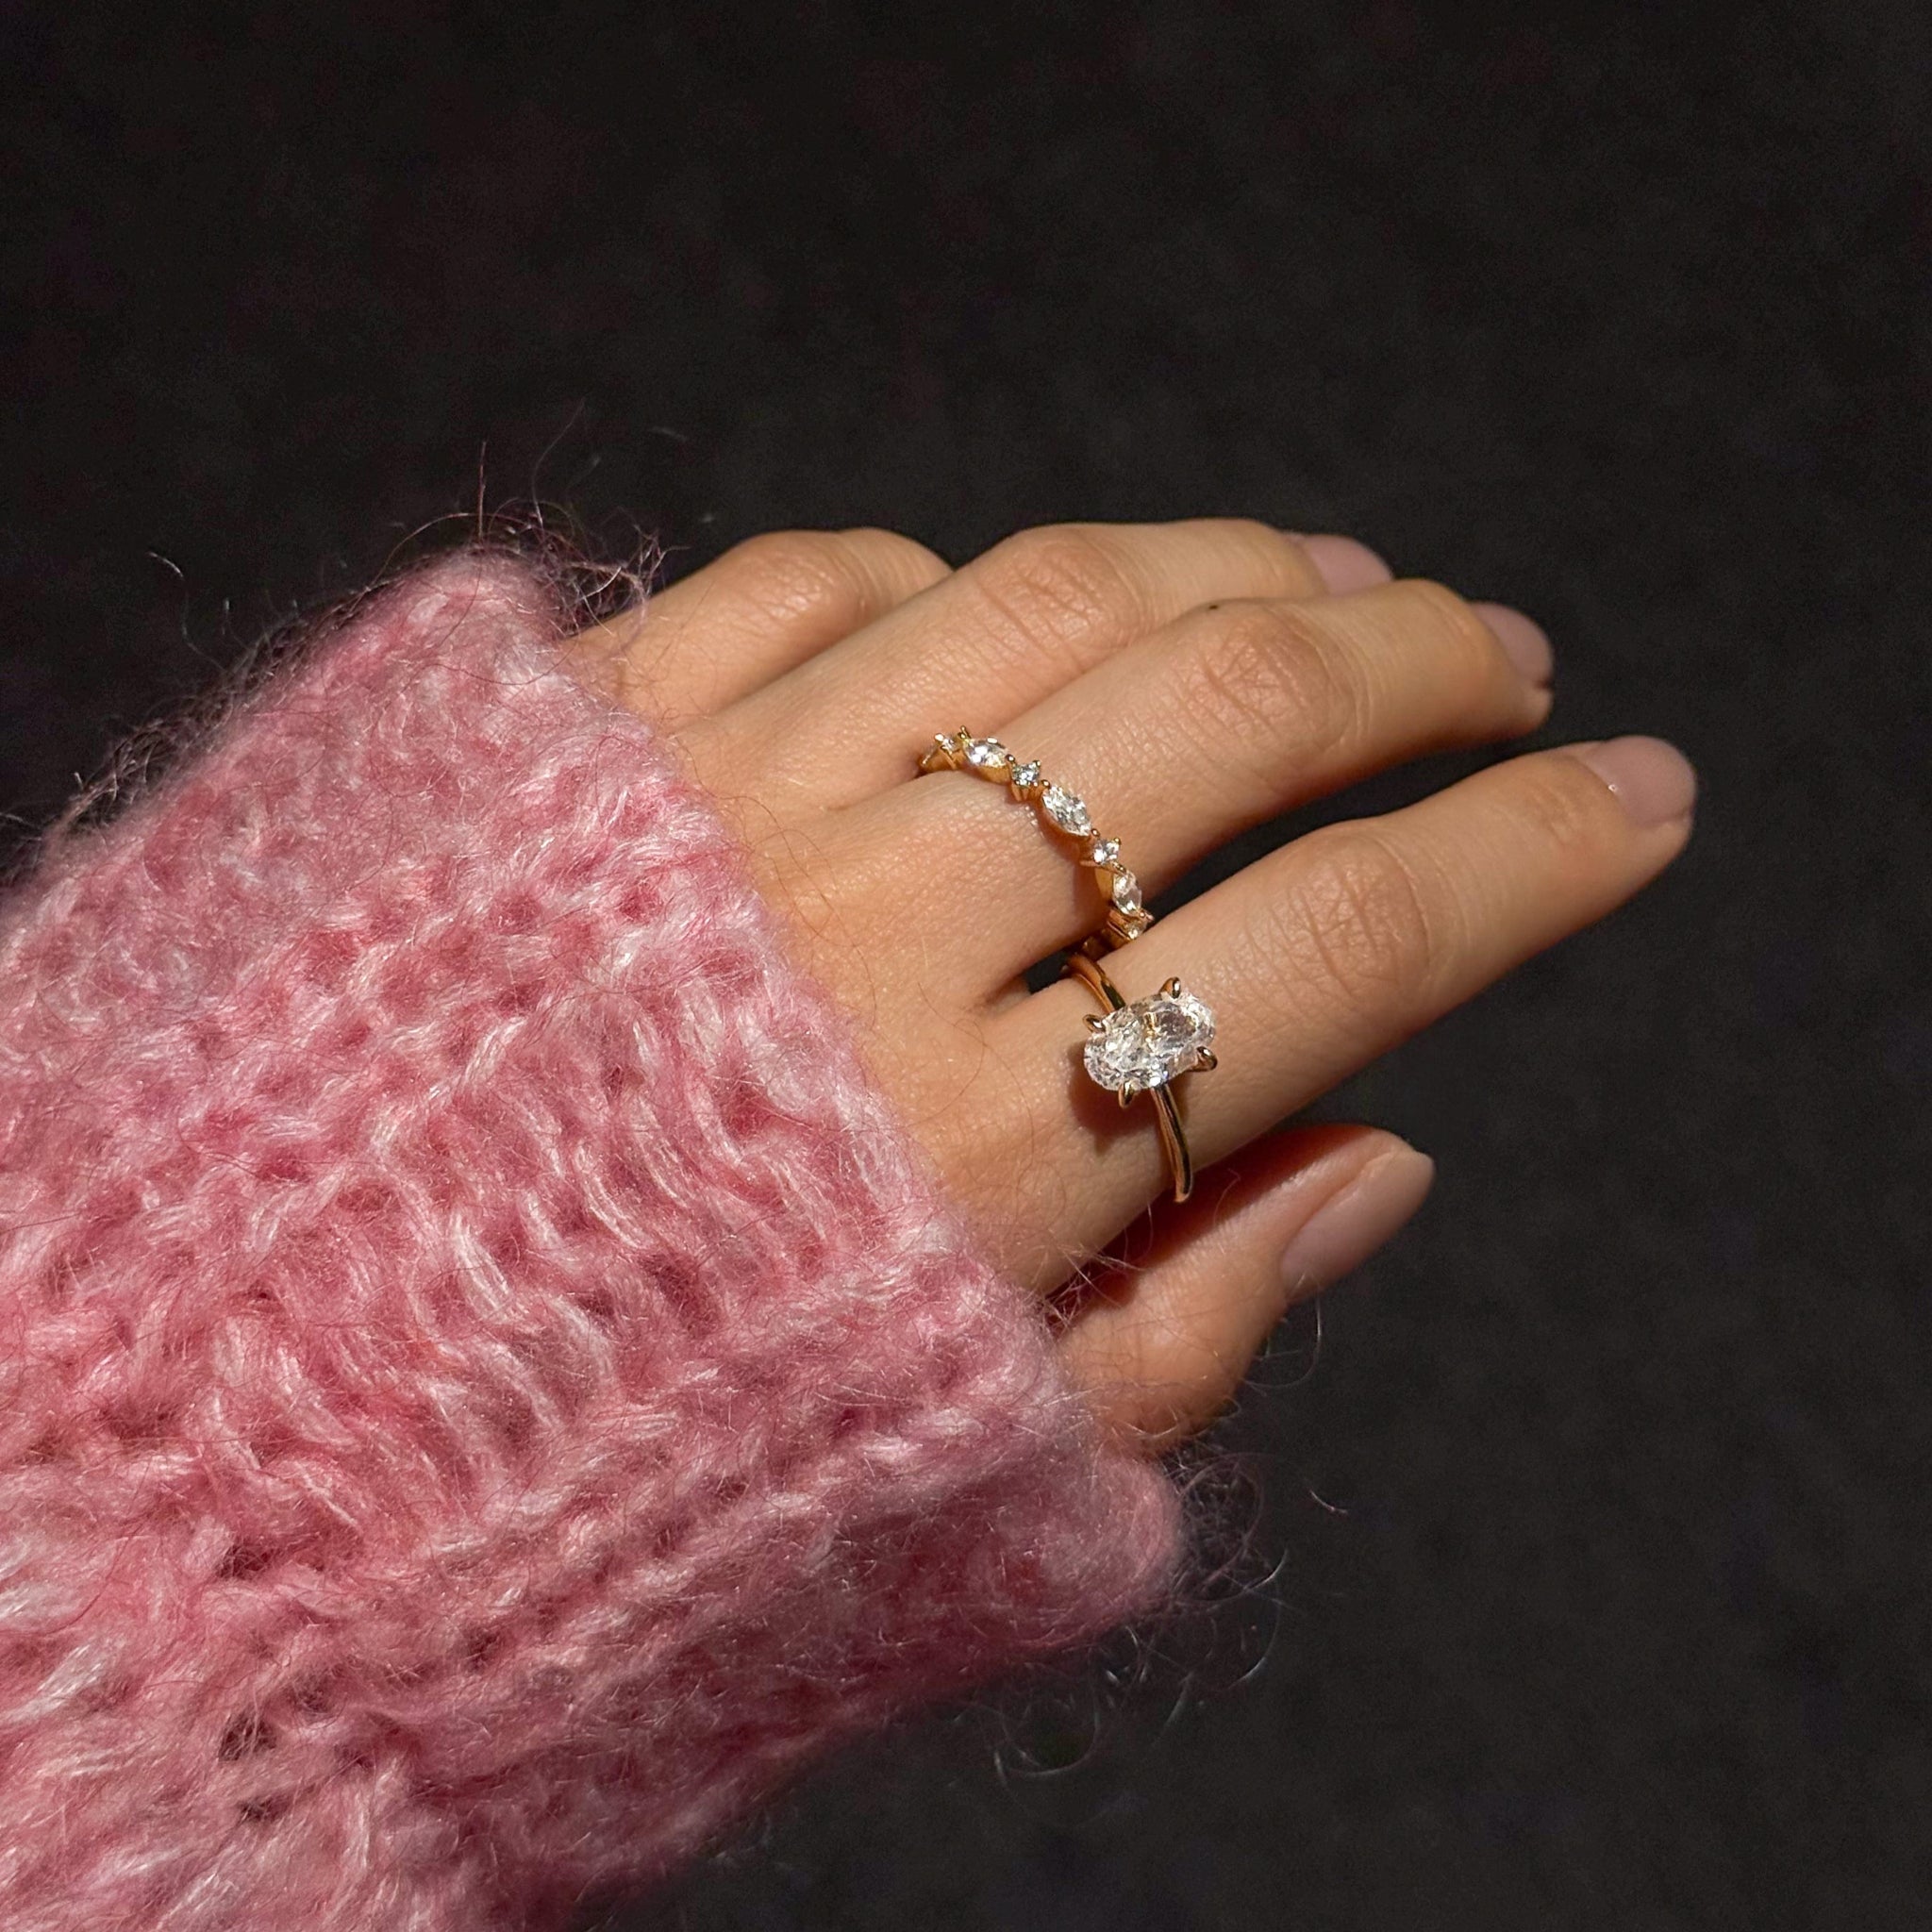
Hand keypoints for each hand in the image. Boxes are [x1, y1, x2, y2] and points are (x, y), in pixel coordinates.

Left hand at [576, 522, 1693, 1447]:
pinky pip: (816, 584)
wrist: (231, 1444)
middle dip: (1415, 665)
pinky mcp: (565, 738)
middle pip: (1225, 717)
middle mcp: (862, 941)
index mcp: (985, 1166)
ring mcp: (705, 805)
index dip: (1532, 857)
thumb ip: (1201, 1318)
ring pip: (1046, 600)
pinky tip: (1025, 609)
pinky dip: (956, 583)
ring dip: (1227, 568)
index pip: (1348, 946)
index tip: (1639, 794)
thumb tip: (1388, 1158)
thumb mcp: (958, 1494)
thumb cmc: (610, 1491)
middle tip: (1498, 654)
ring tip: (1330, 580)